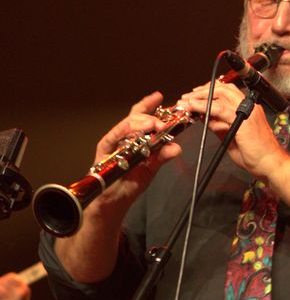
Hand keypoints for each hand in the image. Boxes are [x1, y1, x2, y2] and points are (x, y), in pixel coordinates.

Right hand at [85, 92, 183, 214]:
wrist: (113, 202)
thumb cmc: (129, 184)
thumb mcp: (150, 169)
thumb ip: (162, 157)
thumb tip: (177, 147)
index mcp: (134, 140)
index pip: (141, 118)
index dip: (149, 105)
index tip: (160, 97)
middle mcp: (122, 138)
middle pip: (134, 118)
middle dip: (151, 115)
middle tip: (165, 119)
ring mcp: (112, 143)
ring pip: (125, 125)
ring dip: (141, 122)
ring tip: (155, 124)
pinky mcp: (103, 151)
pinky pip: (113, 137)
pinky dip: (124, 132)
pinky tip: (136, 129)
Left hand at [178, 83, 286, 179]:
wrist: (270, 164)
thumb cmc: (256, 155)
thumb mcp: (231, 136)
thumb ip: (219, 126)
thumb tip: (205, 118)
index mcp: (248, 109)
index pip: (227, 92)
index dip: (209, 91)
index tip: (194, 96)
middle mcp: (248, 107)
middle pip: (223, 88)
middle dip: (202, 90)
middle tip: (187, 97)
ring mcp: (247, 111)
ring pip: (220, 93)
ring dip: (199, 96)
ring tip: (186, 101)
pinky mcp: (242, 120)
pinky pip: (219, 108)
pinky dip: (203, 106)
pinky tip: (193, 107)